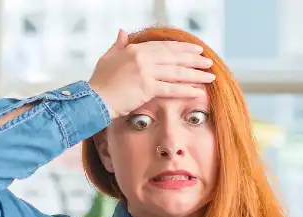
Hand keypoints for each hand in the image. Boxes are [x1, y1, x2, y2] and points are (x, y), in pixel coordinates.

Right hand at [88, 29, 215, 119]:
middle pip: (174, 57)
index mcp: (135, 49)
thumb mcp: (107, 58)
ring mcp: (145, 72)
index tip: (196, 50)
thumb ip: (118, 45)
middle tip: (208, 62)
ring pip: (176, 72)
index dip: (182, 48)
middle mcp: (142, 58)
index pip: (164, 47)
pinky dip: (186, 90)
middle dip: (194, 59)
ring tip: (210, 76)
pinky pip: (171, 89)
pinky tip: (198, 91)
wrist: (92, 99)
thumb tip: (122, 31)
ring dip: (195, 74)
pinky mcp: (146, 88)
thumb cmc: (98, 82)